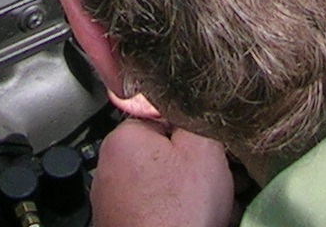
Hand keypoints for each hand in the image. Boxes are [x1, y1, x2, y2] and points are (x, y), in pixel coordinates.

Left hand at [91, 119, 235, 226]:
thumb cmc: (178, 216)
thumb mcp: (203, 149)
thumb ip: (195, 119)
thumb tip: (192, 109)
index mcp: (122, 139)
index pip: (162, 118)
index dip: (192, 136)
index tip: (209, 152)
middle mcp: (108, 168)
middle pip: (162, 155)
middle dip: (191, 167)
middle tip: (217, 183)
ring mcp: (112, 202)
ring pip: (161, 186)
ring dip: (187, 193)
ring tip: (211, 209)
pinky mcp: (120, 226)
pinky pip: (155, 209)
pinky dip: (174, 214)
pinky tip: (195, 221)